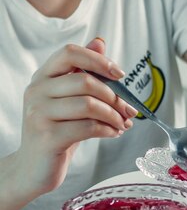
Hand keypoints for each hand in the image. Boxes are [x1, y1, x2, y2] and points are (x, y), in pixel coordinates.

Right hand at [14, 38, 136, 196]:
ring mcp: (39, 114)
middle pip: (85, 81)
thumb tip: (99, 42)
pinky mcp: (48, 136)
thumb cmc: (57, 131)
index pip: (70, 53)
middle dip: (115, 97)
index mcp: (43, 77)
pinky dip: (108, 130)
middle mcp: (37, 91)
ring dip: (114, 116)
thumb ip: (83, 72)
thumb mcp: (70, 100)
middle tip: (130, 111)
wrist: (34, 167)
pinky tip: (113, 133)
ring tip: (122, 124)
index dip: (98, 60)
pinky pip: (88, 127)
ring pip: (89, 105)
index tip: (120, 74)